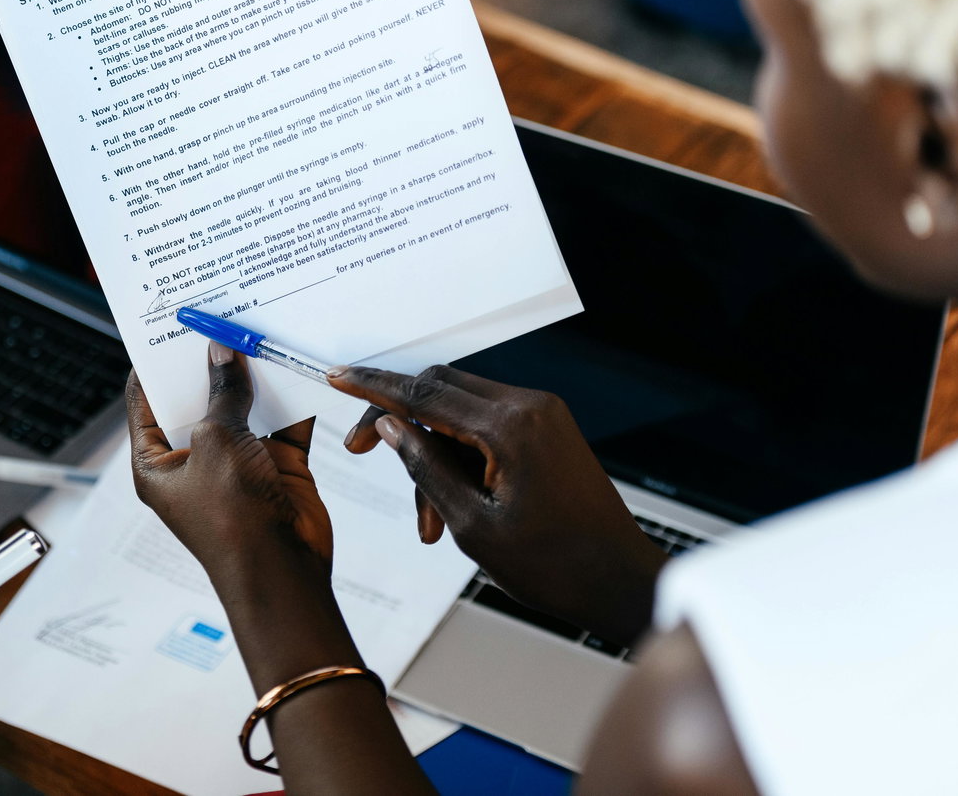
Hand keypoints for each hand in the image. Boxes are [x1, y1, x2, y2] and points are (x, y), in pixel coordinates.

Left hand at [127, 342, 329, 586]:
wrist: (283, 572)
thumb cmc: (231, 516)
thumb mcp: (217, 442)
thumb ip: (223, 392)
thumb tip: (222, 350)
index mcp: (157, 462)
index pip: (146, 399)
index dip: (156, 361)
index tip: (169, 322)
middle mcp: (195, 460)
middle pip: (199, 398)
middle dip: (213, 361)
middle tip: (222, 314)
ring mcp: (237, 463)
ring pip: (245, 407)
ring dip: (256, 375)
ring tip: (261, 326)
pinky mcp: (276, 466)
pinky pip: (283, 422)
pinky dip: (292, 397)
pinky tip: (298, 360)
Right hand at [329, 364, 667, 644]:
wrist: (620, 581)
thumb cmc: (557, 565)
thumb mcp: (472, 525)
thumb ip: (425, 468)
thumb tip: (391, 427)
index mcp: (509, 427)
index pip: (423, 392)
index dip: (374, 386)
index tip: (338, 377)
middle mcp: (528, 407)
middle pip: (439, 388)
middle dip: (398, 420)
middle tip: (361, 451)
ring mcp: (543, 415)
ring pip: (460, 411)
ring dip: (432, 453)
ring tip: (429, 525)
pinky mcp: (549, 429)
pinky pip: (486, 426)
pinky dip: (461, 456)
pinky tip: (453, 508)